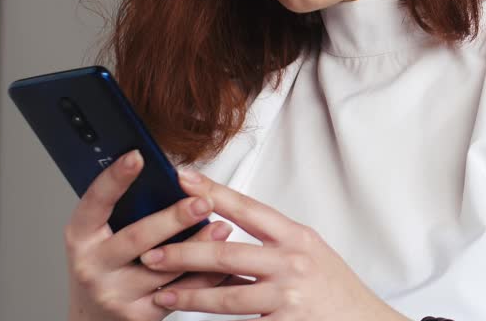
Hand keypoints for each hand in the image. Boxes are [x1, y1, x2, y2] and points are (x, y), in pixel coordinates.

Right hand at [65, 150, 239, 320]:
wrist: (93, 319)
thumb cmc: (103, 266)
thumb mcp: (101, 236)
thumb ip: (126, 210)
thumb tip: (169, 176)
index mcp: (81, 237)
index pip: (95, 202)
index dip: (115, 178)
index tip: (138, 156)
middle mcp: (93, 265)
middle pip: (137, 238)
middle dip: (174, 218)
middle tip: (202, 201)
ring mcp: (115, 292)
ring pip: (164, 267)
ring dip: (199, 246)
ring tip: (223, 227)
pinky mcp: (139, 314)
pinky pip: (180, 292)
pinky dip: (205, 275)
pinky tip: (221, 258)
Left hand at [141, 168, 410, 320]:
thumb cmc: (334, 290)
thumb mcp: (309, 255)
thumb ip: (272, 246)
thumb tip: (224, 234)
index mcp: (297, 237)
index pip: (248, 208)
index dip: (213, 192)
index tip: (183, 178)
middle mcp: (293, 261)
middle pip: (229, 252)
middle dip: (185, 252)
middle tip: (152, 251)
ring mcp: (289, 294)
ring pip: (228, 294)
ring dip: (190, 294)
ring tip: (161, 294)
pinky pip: (240, 320)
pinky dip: (212, 319)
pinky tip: (192, 317)